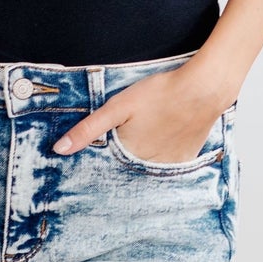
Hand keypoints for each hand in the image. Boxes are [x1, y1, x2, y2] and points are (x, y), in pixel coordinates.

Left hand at [51, 65, 228, 162]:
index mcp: (128, 156)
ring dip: (138, 165)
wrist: (203, 89)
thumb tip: (59, 150)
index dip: (99, 165)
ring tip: (140, 146)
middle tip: (118, 151)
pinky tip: (158, 146)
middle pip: (126, 172)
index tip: (92, 163)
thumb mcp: (117, 107)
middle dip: (118, 166)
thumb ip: (88, 130)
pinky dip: (158, 161)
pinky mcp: (185, 159)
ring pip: (145, 171)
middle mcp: (148, 167)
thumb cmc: (160, 93)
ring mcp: (169, 165)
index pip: (106, 171)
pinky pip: (166, 168)